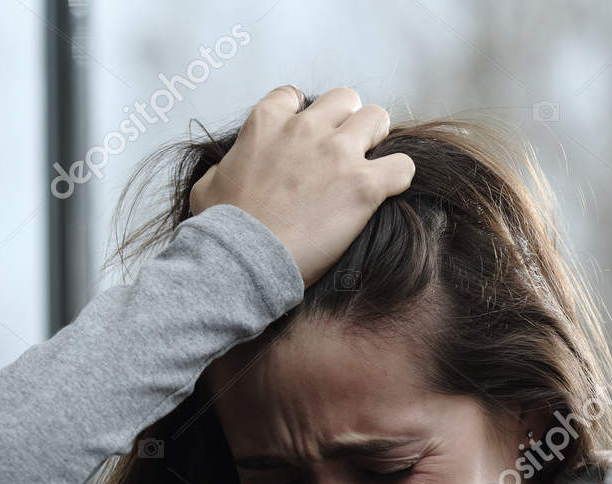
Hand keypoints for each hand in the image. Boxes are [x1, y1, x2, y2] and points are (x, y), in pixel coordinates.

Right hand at [189, 84, 414, 287]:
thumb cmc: (223, 229)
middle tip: (345, 152)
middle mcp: (305, 129)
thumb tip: (228, 174)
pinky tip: (387, 192)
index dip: (304, 117)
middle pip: (344, 99)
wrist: (246, 260)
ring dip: (376, 141)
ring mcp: (337, 154)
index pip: (294, 96)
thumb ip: (227, 167)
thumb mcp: (208, 186)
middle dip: (348, 121)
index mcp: (267, 123)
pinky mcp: (363, 185)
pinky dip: (399, 177)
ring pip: (377, 119)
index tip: (306, 140)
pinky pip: (402, 166)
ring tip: (368, 167)